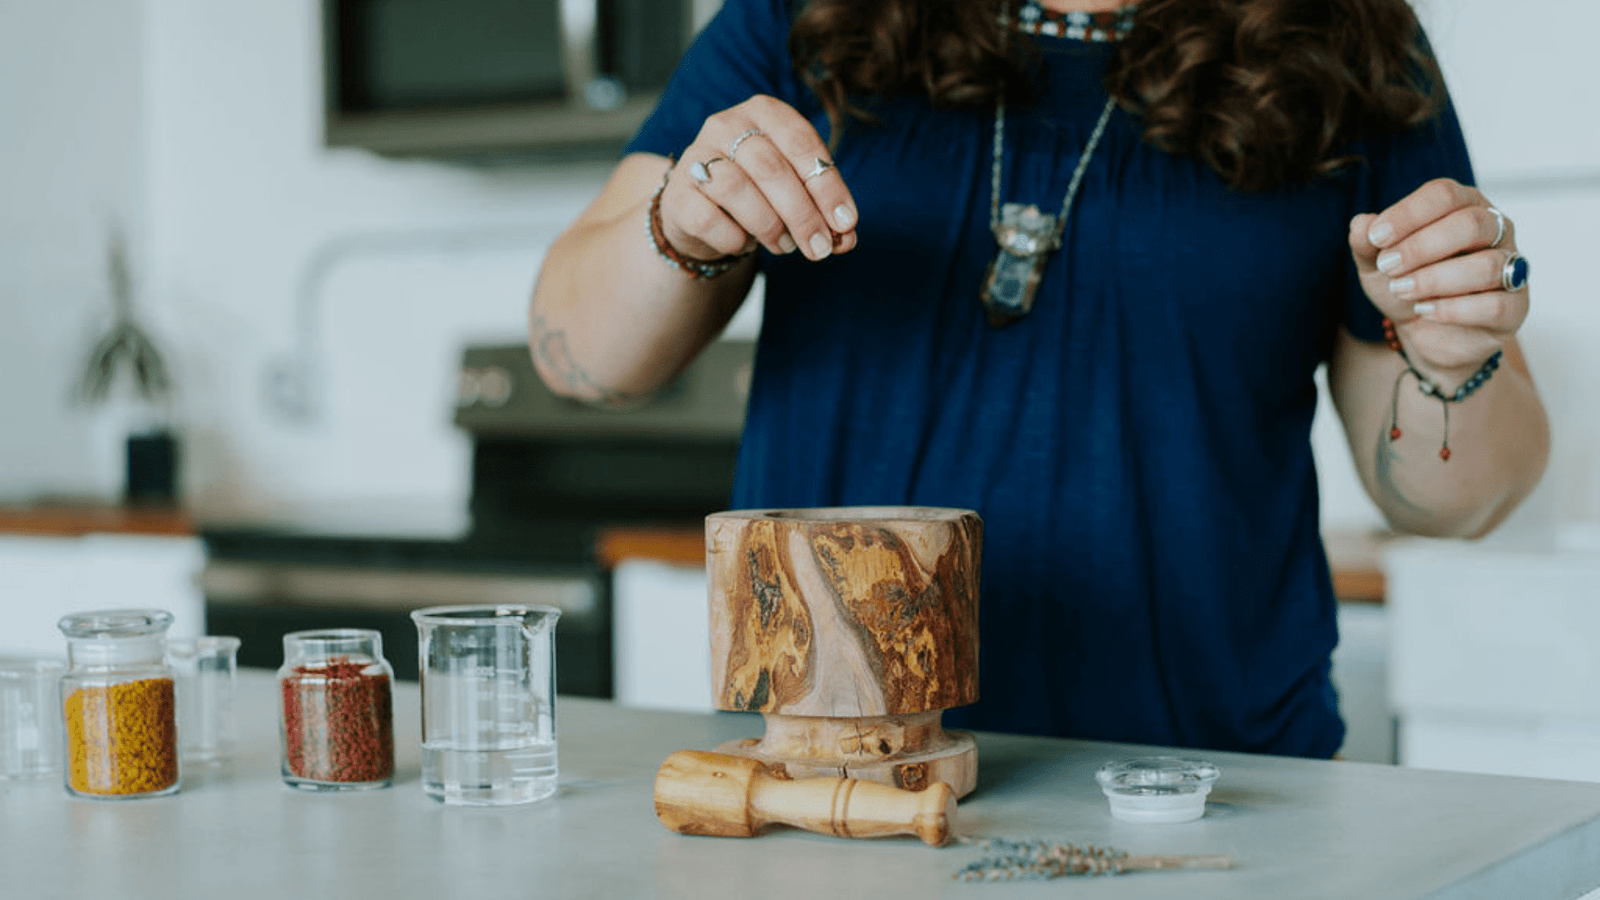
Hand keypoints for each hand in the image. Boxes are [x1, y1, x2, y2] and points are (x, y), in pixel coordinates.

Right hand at [659, 95, 858, 262]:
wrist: (703, 214)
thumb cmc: (760, 195)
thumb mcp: (797, 193)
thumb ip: (824, 211)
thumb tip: (845, 239)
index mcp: (764, 112)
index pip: (802, 142)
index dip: (828, 186)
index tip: (845, 224)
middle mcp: (726, 124)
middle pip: (770, 169)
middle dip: (802, 215)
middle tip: (819, 248)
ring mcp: (696, 157)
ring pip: (737, 190)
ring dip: (770, 227)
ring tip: (784, 245)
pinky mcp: (676, 193)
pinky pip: (708, 219)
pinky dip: (735, 239)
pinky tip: (745, 244)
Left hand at [1349, 177, 1527, 381]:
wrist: (1423, 334)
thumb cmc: (1406, 286)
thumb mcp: (1376, 265)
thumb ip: (1367, 244)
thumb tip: (1361, 224)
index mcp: (1463, 206)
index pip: (1444, 194)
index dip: (1408, 214)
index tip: (1376, 238)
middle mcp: (1495, 231)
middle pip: (1470, 224)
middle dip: (1421, 247)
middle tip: (1388, 267)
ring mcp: (1510, 267)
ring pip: (1486, 265)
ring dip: (1434, 279)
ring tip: (1401, 290)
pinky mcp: (1515, 307)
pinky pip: (1495, 304)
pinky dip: (1452, 309)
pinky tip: (1424, 311)